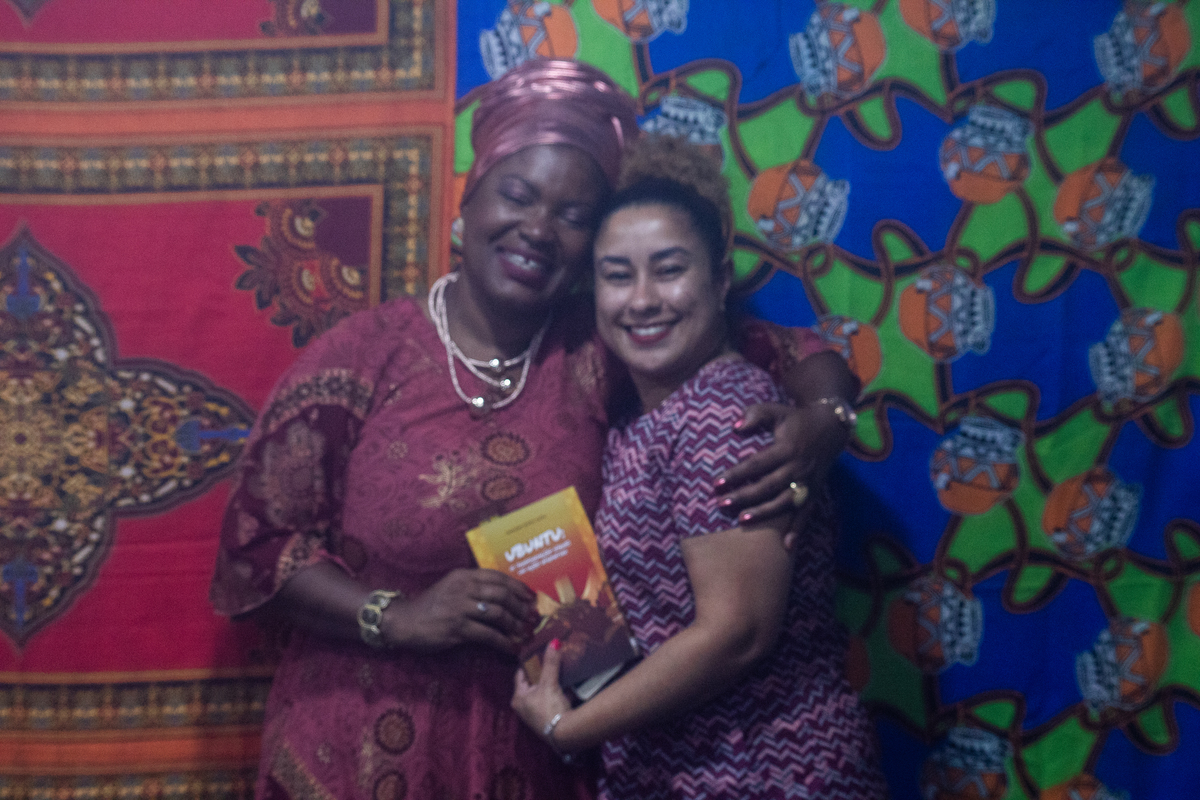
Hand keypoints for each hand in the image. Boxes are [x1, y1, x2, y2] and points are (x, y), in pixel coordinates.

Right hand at [387, 568, 535, 653]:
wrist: (404, 620)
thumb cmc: (431, 605)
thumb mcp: (452, 587)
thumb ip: (474, 587)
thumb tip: (504, 596)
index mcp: (464, 575)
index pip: (498, 577)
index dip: (518, 587)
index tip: (531, 596)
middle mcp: (464, 588)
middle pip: (502, 594)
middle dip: (521, 607)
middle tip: (532, 616)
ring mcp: (460, 608)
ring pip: (498, 614)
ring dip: (515, 625)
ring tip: (524, 632)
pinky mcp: (457, 628)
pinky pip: (487, 635)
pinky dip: (503, 642)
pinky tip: (511, 648)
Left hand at [512, 640, 573, 748]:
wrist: (565, 734)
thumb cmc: (550, 708)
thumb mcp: (550, 683)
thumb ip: (551, 662)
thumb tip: (553, 641)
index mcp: (518, 698)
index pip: (520, 675)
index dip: (529, 663)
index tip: (538, 652)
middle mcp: (524, 707)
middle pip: (532, 683)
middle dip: (542, 672)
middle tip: (550, 658)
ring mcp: (535, 714)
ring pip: (543, 691)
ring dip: (550, 682)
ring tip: (559, 668)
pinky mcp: (548, 718)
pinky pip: (551, 699)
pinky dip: (557, 692)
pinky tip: (567, 684)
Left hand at [714, 401, 848, 528]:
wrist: (831, 428)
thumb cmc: (795, 419)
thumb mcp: (776, 410)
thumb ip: (755, 414)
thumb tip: (736, 427)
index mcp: (787, 448)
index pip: (757, 463)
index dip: (737, 473)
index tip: (716, 483)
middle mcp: (798, 467)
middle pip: (769, 485)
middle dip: (745, 496)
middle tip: (721, 504)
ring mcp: (808, 481)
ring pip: (785, 502)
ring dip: (765, 513)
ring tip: (742, 520)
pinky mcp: (815, 491)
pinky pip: (806, 513)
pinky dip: (798, 530)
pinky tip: (786, 546)